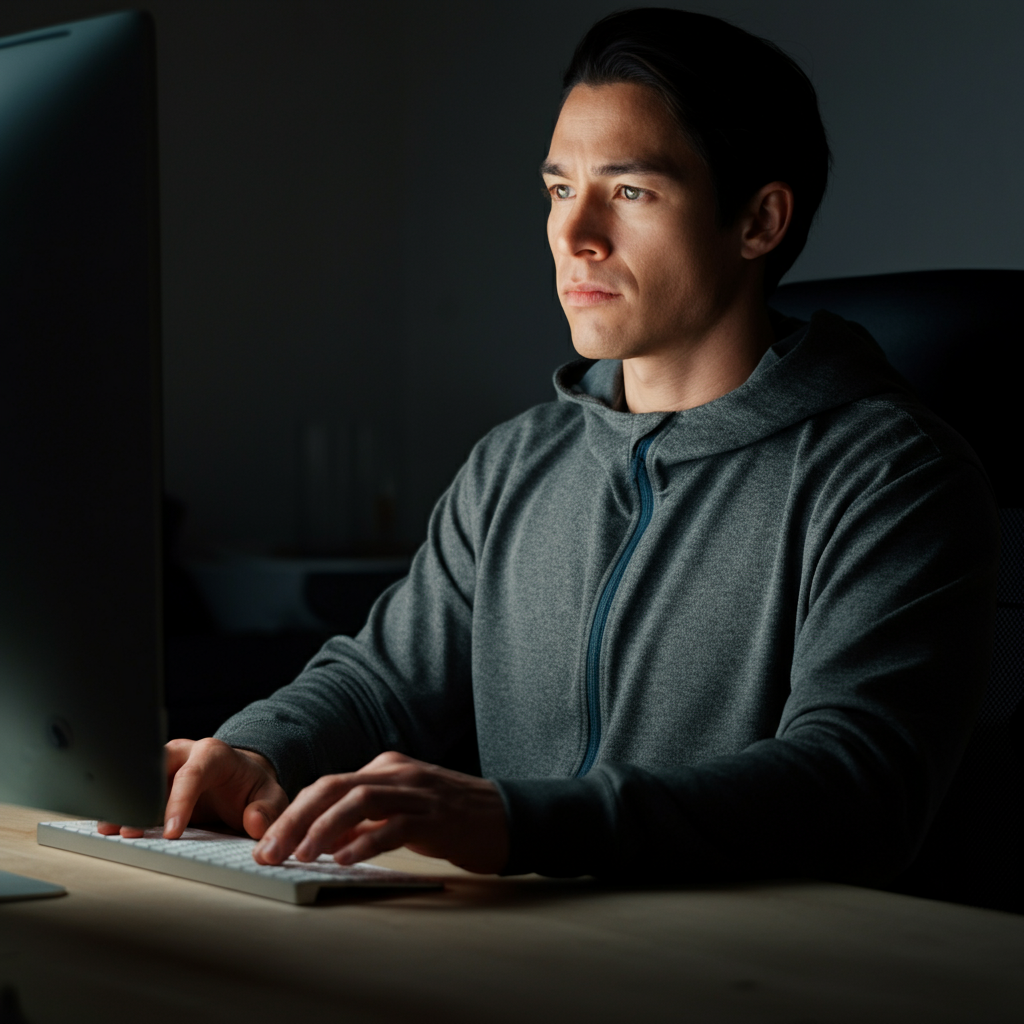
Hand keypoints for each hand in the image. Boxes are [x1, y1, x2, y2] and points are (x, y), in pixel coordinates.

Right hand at [97, 738, 288, 839]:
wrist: (243, 782)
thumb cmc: (254, 789)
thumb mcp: (272, 797)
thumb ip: (268, 810)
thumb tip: (253, 822)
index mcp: (213, 754)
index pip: (192, 774)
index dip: (179, 802)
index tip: (171, 833)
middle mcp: (184, 755)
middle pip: (155, 769)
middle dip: (143, 797)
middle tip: (130, 829)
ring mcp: (165, 769)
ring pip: (139, 781)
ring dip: (126, 806)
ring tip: (110, 831)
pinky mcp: (154, 785)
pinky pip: (136, 795)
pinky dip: (124, 810)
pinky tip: (109, 827)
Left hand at [252, 751, 508, 873]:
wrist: (508, 816)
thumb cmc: (451, 817)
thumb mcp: (402, 810)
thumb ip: (365, 818)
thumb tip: (320, 838)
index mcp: (385, 767)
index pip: (328, 784)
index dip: (293, 813)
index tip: (268, 842)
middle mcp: (398, 773)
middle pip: (334, 788)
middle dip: (295, 819)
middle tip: (270, 852)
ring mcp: (418, 792)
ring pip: (359, 801)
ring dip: (323, 829)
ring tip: (302, 856)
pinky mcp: (437, 816)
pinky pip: (394, 826)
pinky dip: (366, 842)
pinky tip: (346, 860)